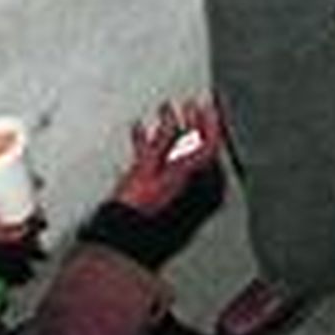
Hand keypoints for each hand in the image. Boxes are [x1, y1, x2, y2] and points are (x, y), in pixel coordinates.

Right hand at [110, 99, 222, 216]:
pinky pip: (159, 160)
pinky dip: (151, 143)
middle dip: (191, 122)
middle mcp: (186, 178)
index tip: (208, 106)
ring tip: (163, 110)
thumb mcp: (150, 163)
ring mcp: (172, 182)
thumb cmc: (138, 201)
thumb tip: (172, 122)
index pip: (209, 144)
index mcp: (190, 173)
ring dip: (170, 130)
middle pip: (195, 145)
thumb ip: (163, 140)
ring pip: (177, 151)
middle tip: (189, 105)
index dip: (211, 122)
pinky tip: (140, 130)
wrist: (123, 229)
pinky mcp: (157, 185)